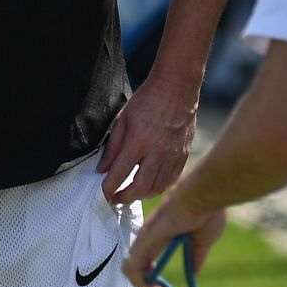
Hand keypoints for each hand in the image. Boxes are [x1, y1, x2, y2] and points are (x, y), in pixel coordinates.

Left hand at [98, 76, 198, 206]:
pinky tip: (150, 184)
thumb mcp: (123, 119)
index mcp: (138, 141)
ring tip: (131, 193)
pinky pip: (171, 179)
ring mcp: (173, 155)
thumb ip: (112, 147)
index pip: (119, 173)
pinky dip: (159, 187)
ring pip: (157, 187)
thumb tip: (102, 168)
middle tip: (115, 199)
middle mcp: (157, 151)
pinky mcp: (183, 154)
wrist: (176, 88)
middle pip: (140, 187)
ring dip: (142, 195)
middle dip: (125, 197)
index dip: (109, 188)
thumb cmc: (147, 100)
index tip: (102, 194)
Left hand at [123, 199, 226, 286]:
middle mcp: (149, 236)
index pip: (146, 260)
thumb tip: (194, 272)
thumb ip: (196, 254)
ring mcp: (145, 238)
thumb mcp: (204, 240)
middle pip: (135, 266)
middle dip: (145, 286)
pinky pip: (133, 267)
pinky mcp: (145, 240)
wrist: (205, 195)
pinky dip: (141, 283)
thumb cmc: (207, 211)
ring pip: (130, 269)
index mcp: (162, 235)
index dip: (151, 278)